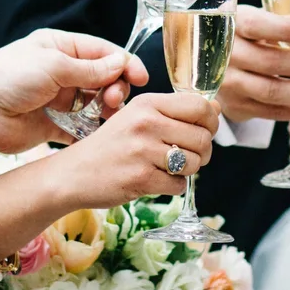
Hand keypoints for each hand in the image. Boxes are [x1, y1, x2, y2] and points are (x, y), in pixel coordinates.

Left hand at [0, 29, 148, 168]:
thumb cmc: (9, 78)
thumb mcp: (54, 66)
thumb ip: (90, 69)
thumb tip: (122, 63)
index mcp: (60, 48)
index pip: (102, 52)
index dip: (124, 63)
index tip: (141, 77)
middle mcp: (61, 71)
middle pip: (103, 78)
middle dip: (115, 87)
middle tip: (114, 100)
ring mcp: (58, 99)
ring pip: (95, 104)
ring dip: (107, 110)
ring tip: (109, 116)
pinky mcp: (53, 125)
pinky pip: (81, 128)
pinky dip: (93, 131)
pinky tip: (102, 134)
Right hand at [54, 92, 218, 203]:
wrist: (73, 174)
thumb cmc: (111, 145)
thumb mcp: (138, 116)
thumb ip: (175, 111)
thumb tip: (215, 108)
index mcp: (148, 103)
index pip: (200, 107)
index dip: (211, 122)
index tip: (205, 130)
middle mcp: (147, 123)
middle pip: (203, 138)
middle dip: (202, 152)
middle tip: (186, 156)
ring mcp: (143, 151)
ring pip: (194, 163)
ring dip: (187, 170)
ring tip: (167, 168)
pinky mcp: (141, 178)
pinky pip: (178, 185)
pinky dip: (172, 186)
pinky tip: (155, 180)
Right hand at [216, 5, 289, 123]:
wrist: (208, 64)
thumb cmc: (242, 37)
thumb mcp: (253, 20)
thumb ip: (279, 22)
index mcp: (231, 26)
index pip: (255, 26)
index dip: (283, 30)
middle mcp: (225, 55)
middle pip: (269, 62)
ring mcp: (229, 84)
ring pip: (272, 91)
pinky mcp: (237, 107)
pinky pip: (272, 113)